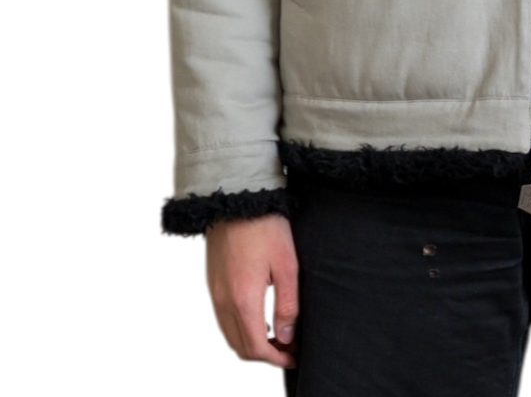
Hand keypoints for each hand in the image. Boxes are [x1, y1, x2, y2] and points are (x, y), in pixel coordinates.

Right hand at [202, 214, 298, 368]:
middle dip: (264, 356)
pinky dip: (237, 329)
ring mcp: (212, 294)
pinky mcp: (210, 284)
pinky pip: (221, 320)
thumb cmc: (266, 227)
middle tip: (286, 347)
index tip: (293, 356)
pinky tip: (256, 316)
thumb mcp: (287, 264)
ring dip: (249, 344)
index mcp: (243, 300)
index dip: (276, 359)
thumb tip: (287, 336)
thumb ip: (287, 305)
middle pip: (239, 349)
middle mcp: (222, 303)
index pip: (256, 349)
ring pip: (228, 337)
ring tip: (274, 333)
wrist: (236, 198)